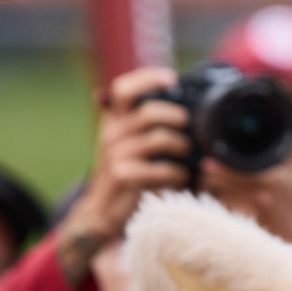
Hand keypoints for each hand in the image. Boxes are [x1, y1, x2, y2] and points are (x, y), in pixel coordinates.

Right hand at [57, 68, 189, 286]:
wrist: (103, 212)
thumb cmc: (129, 174)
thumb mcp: (134, 145)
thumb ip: (150, 125)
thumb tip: (188, 110)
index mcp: (115, 121)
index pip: (123, 89)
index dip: (147, 78)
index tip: (171, 79)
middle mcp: (112, 133)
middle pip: (148, 111)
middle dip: (176, 116)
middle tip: (187, 125)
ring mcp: (115, 154)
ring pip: (158, 139)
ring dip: (181, 146)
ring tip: (185, 154)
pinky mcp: (122, 175)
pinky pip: (160, 169)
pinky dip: (176, 174)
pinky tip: (180, 178)